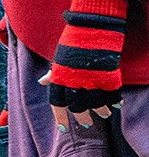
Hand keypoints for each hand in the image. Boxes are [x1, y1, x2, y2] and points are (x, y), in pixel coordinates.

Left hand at [49, 0, 127, 129]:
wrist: (91, 28)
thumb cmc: (73, 42)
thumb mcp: (59, 58)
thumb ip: (52, 73)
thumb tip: (41, 82)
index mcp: (59, 77)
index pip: (57, 103)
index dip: (60, 117)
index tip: (63, 129)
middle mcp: (74, 82)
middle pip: (77, 108)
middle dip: (81, 118)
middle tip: (85, 123)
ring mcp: (92, 80)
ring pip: (95, 105)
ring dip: (99, 112)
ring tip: (103, 116)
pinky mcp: (108, 77)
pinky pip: (112, 96)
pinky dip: (114, 103)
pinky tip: (115, 106)